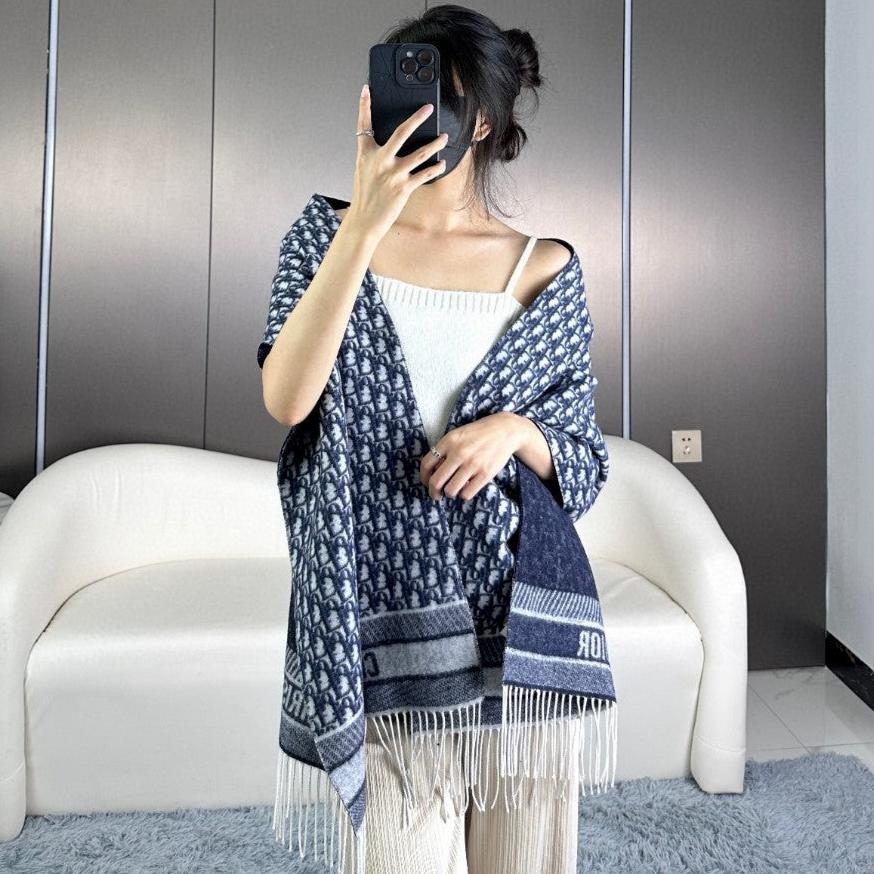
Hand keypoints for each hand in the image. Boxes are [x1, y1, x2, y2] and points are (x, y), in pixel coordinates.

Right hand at [342, 83, 448, 244]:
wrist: (364, 221)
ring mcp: (393, 174)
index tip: (366, 90)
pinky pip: (425, 174)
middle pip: (401, 133)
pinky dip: (435, 169)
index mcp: (366, 154)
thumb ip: (374, 156)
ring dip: (435, 144)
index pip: (363, 125)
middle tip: (429, 108)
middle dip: (417, 118)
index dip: (364, 106)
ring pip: (420, 153)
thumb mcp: (363, 171)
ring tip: (444, 137)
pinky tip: (442, 164)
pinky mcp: (404, 188)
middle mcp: (380, 161)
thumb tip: (389, 146)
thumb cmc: (364, 197)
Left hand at [419, 412, 525, 501]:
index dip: (423, 477)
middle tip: (437, 495)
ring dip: (450, 494)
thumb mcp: (458, 435)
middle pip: (436, 481)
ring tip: (454, 490)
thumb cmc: (478, 434)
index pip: (426, 464)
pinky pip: (466, 494)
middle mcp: (459, 453)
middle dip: (433, 492)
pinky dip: (464, 494)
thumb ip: (444, 450)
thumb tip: (433, 473)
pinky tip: (467, 488)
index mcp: (448, 441)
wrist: (505, 430)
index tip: (427, 483)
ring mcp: (472, 464)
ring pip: (450, 490)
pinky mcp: (485, 474)